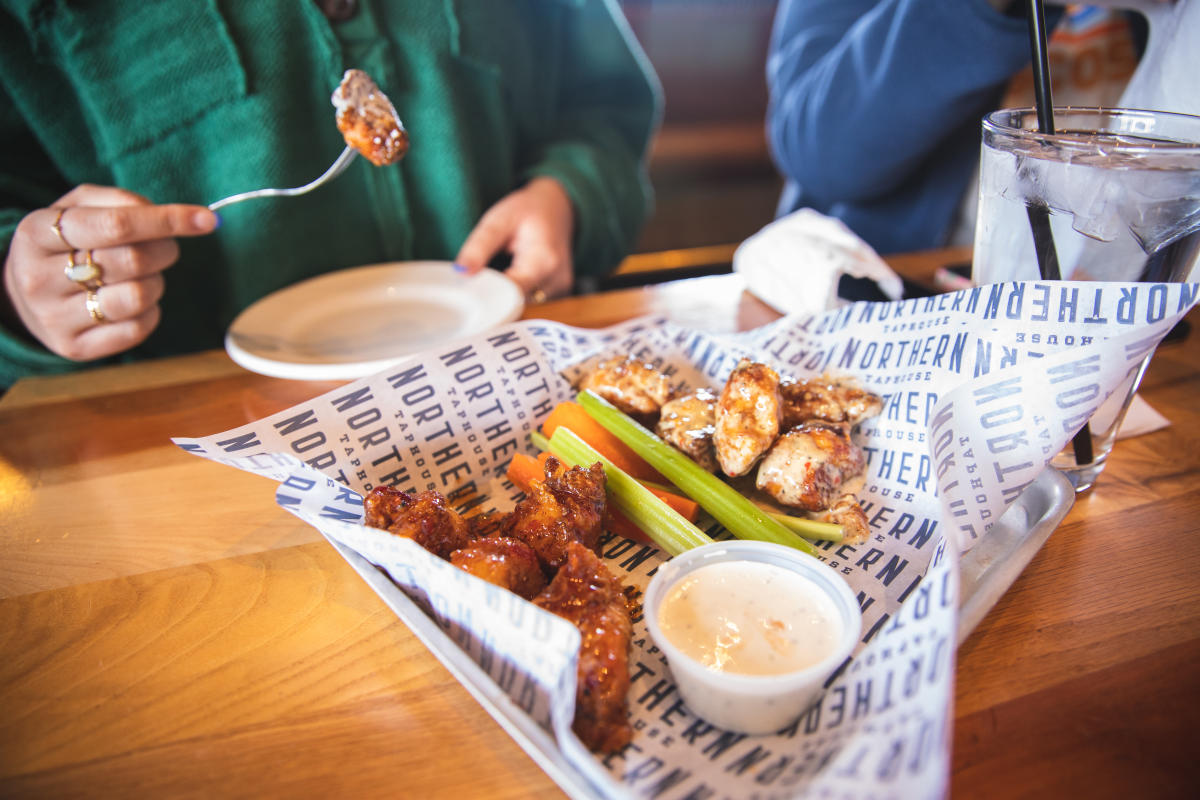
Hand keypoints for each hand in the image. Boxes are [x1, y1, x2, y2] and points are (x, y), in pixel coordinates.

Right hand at [2, 185, 218, 360]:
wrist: (23, 292)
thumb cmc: (64, 242)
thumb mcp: (78, 207)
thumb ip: (120, 201)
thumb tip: (169, 217)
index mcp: (37, 233)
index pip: (115, 224)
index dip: (167, 220)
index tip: (207, 220)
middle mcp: (39, 278)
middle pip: (132, 261)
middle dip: (165, 250)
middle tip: (166, 247)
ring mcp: (54, 318)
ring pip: (138, 297)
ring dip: (157, 283)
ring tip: (143, 276)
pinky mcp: (75, 347)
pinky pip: (137, 330)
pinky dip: (150, 312)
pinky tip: (134, 302)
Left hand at [454, 177, 575, 299]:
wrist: (557, 207)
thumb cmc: (527, 211)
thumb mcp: (499, 219)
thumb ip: (479, 247)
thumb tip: (461, 273)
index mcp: (543, 261)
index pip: (510, 293)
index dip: (486, 295)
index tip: (468, 291)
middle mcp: (557, 281)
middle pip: (517, 305)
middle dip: (494, 298)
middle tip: (479, 281)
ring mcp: (560, 291)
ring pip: (524, 307)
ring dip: (506, 298)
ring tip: (497, 275)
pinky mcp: (559, 295)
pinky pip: (532, 304)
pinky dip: (517, 296)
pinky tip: (511, 280)